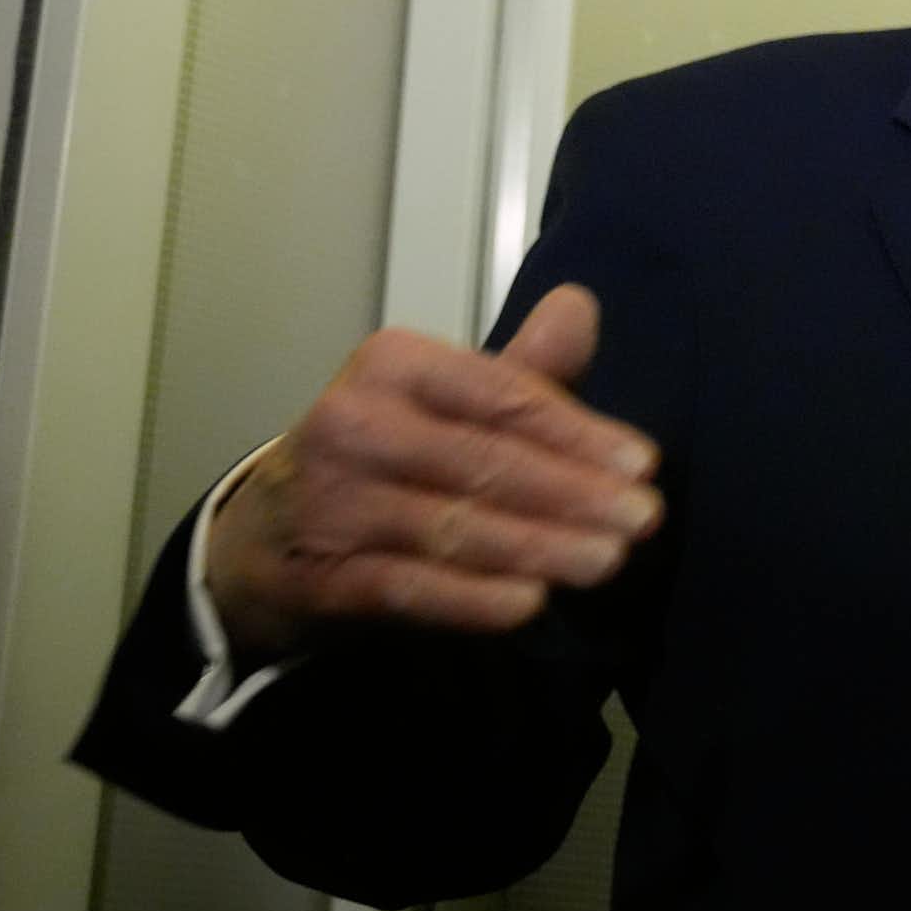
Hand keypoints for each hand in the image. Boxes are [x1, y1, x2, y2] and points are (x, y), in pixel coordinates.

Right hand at [206, 284, 662, 663]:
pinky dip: (470, 598)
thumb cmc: (384, 457)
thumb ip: (521, 370)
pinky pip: (406, 587)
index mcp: (393, 363)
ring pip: (452, 526)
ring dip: (537, 547)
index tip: (644, 464)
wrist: (267, 535)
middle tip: (642, 521)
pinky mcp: (319, 572)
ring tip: (606, 561)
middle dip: (573, 494)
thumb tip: (581, 306)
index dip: (578, 432)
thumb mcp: (448, 402)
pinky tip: (528, 603)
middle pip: (483, 461)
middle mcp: (354, 422)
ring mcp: (330, 500)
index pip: (501, 396)